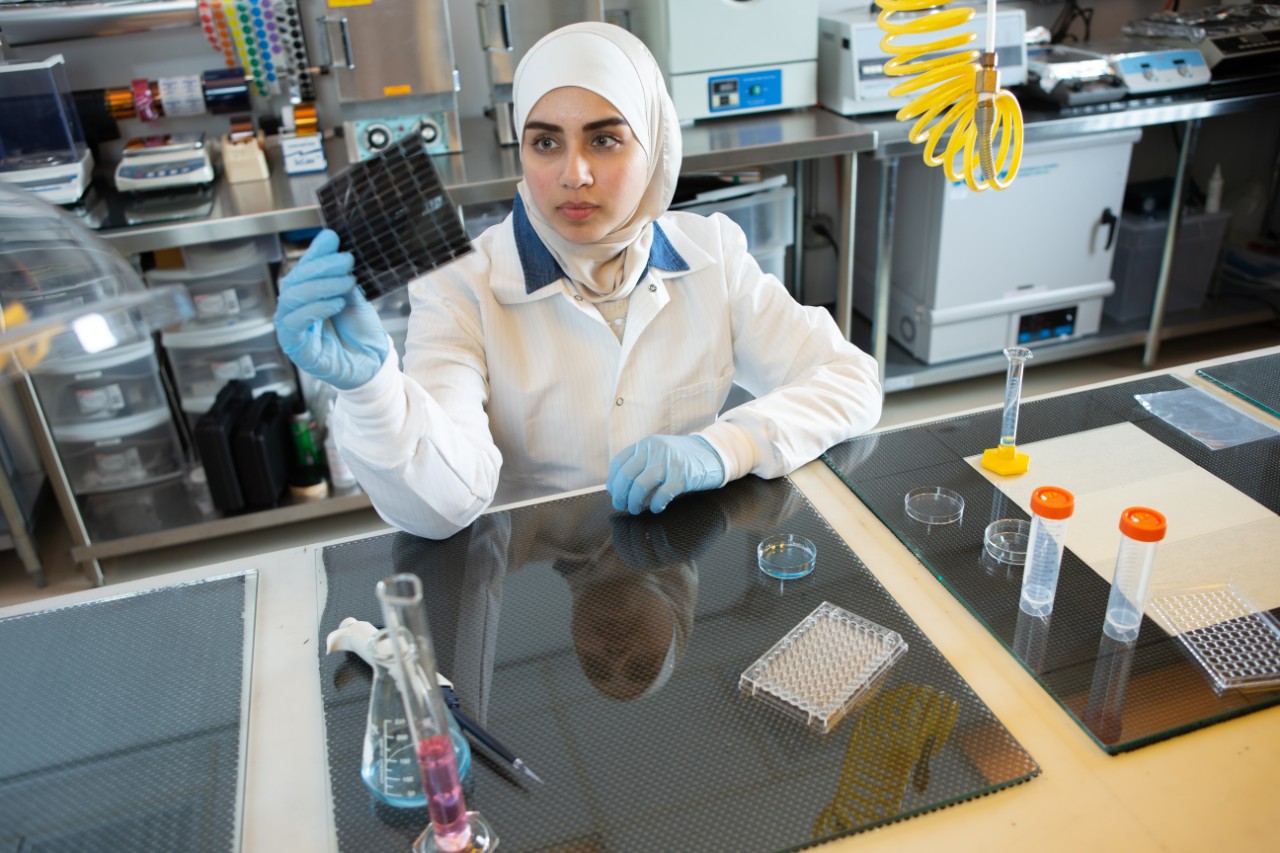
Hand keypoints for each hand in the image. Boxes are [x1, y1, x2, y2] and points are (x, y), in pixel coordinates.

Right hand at [274, 229, 387, 389]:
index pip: (304, 269)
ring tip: (346, 282)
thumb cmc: (361, 333)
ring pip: (292, 299)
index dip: (315, 253)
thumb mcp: (354, 297)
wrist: (373, 364)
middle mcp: (295, 310)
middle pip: (294, 281)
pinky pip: (294, 324)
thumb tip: (331, 240)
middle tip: (346, 260)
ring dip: (320, 286)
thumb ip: (341, 274)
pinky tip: (334, 304)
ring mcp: (292, 329)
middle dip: (321, 267)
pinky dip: (313, 310)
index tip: (332, 239)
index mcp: (306, 296)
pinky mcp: (296, 348)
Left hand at [607, 435, 724, 514]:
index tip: (614, 493)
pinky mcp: (682, 475)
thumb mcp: (659, 451)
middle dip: (620, 495)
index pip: (619, 463)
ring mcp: (669, 462)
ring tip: (635, 509)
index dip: (613, 481)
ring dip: (634, 502)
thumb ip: (642, 462)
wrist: (713, 452)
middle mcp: (655, 450)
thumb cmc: (683, 457)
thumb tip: (619, 486)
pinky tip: (657, 508)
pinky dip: (656, 505)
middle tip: (621, 506)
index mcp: (646, 444)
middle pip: (626, 475)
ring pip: (640, 486)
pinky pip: (662, 494)